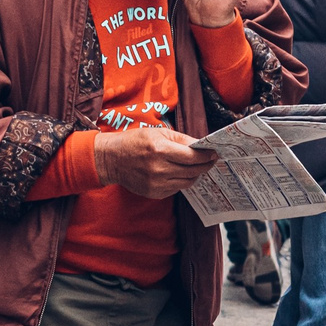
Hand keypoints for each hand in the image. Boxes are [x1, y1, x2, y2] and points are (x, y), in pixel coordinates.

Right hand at [94, 126, 218, 199]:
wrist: (112, 159)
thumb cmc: (135, 142)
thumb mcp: (158, 132)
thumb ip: (181, 139)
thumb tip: (201, 145)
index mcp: (160, 150)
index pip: (192, 157)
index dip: (206, 156)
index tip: (214, 153)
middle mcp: (159, 169)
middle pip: (193, 171)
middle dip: (204, 165)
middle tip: (210, 160)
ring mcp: (157, 183)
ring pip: (187, 182)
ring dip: (195, 174)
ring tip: (197, 167)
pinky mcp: (155, 193)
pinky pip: (177, 188)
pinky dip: (182, 180)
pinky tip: (180, 173)